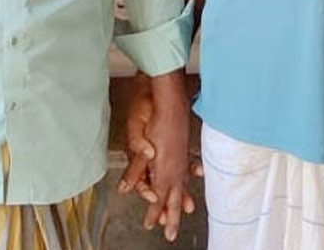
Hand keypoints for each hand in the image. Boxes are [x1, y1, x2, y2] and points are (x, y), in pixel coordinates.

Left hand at [118, 75, 194, 240]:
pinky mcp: (183, 145)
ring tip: (185, 210)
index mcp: (163, 165)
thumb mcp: (136, 138)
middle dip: (170, 215)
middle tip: (170, 233)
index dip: (153, 212)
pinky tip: (196, 175)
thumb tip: (127, 188)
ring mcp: (181, 155)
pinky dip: (190, 176)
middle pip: (173, 196)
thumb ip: (135, 166)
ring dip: (181, 199)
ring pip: (182, 184)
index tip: (150, 225)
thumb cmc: (150, 110)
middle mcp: (175, 164)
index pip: (157, 196)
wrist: (167, 90)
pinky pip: (187, 168)